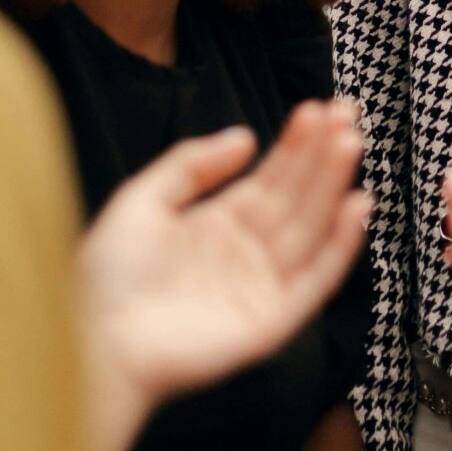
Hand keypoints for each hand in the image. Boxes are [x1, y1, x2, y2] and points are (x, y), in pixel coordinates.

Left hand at [81, 101, 368, 414]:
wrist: (95, 342)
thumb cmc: (106, 277)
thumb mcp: (141, 202)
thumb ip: (191, 165)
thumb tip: (247, 136)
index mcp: (215, 227)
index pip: (269, 179)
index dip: (294, 145)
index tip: (318, 108)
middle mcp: (244, 255)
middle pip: (295, 198)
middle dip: (321, 156)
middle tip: (347, 113)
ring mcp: (261, 289)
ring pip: (309, 230)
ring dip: (333, 187)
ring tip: (350, 142)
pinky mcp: (271, 323)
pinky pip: (315, 281)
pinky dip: (340, 247)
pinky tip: (356, 207)